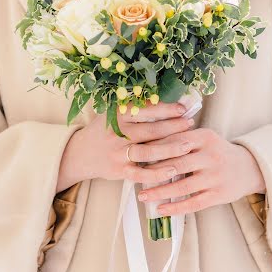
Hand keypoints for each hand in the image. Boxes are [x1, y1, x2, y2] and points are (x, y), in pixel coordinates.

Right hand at [57, 100, 194, 190]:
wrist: (80, 153)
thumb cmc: (104, 129)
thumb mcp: (113, 113)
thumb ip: (134, 107)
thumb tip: (165, 98)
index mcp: (118, 115)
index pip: (146, 110)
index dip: (166, 109)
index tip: (183, 108)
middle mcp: (117, 133)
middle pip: (151, 130)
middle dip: (174, 127)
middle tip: (190, 124)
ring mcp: (118, 153)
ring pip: (148, 152)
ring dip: (170, 149)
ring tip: (187, 146)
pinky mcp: (119, 170)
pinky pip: (141, 173)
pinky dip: (157, 173)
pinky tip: (172, 170)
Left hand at [136, 127, 265, 214]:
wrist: (249, 167)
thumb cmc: (217, 151)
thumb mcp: (204, 139)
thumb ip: (181, 139)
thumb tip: (148, 145)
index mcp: (205, 137)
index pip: (175, 142)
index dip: (154, 149)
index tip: (135, 155)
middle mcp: (211, 156)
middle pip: (177, 164)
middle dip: (152, 171)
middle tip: (132, 175)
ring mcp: (216, 176)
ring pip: (183, 186)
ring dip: (160, 192)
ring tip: (142, 196)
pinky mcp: (219, 194)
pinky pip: (194, 203)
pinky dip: (176, 207)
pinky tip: (161, 210)